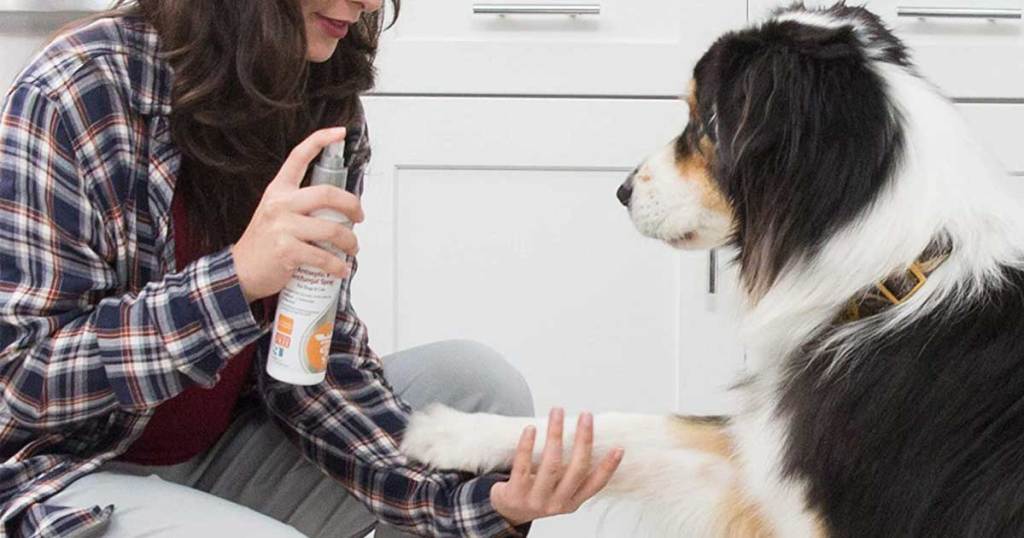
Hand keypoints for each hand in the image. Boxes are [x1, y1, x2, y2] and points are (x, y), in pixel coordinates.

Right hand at [231, 128, 364, 302]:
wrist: (241, 270)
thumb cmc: (264, 242)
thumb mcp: (277, 213)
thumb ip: (302, 205)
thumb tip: (338, 209)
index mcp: (279, 190)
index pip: (298, 157)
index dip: (320, 140)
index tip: (339, 133)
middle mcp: (280, 204)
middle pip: (327, 194)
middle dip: (352, 205)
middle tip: (359, 216)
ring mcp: (282, 227)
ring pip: (331, 229)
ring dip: (349, 241)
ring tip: (352, 248)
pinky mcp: (286, 250)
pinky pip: (322, 256)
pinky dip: (337, 265)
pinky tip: (340, 269)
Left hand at [490, 408, 623, 526]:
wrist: (505, 512)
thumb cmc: (536, 493)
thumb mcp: (559, 490)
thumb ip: (571, 473)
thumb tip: (586, 438)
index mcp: (571, 502)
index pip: (595, 485)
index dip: (608, 468)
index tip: (619, 448)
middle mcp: (557, 503)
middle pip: (576, 469)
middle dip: (584, 440)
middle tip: (586, 416)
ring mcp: (536, 500)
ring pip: (551, 464)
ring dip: (556, 434)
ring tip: (558, 412)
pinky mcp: (515, 494)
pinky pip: (522, 466)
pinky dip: (527, 445)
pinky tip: (531, 428)